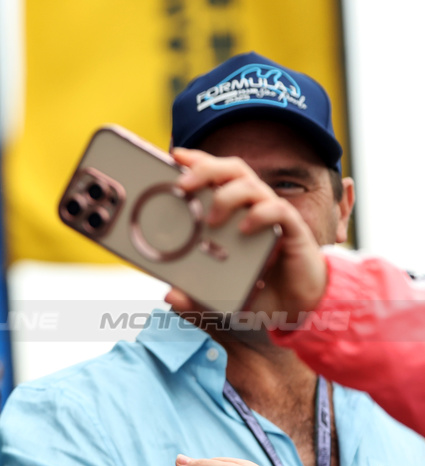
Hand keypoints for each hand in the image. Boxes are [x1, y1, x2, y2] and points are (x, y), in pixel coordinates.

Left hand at [164, 148, 327, 319]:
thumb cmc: (258, 294)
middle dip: (207, 169)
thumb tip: (170, 297)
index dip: (198, 162)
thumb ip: (193, 299)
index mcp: (233, 213)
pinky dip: (259, 214)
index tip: (176, 155)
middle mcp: (252, 208)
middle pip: (233, 171)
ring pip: (252, 186)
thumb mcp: (217, 298)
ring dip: (227, 195)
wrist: (296, 310)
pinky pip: (278, 210)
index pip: (216, 177)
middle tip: (182, 185)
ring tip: (210, 220)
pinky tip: (244, 228)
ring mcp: (272, 217)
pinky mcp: (292, 231)